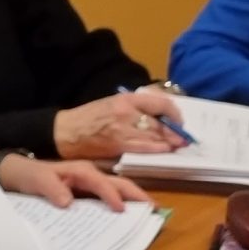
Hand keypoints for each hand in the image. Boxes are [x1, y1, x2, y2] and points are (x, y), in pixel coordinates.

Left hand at [0, 153, 146, 210]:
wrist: (15, 175)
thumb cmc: (27, 175)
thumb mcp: (37, 180)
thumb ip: (52, 188)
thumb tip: (69, 202)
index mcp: (81, 171)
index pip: (102, 183)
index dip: (113, 197)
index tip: (122, 211)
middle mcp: (88, 176)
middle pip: (118, 184)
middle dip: (136, 195)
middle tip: (154, 209)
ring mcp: (87, 186)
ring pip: (115, 191)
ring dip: (131, 201)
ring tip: (147, 214)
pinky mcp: (83, 194)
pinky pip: (103, 200)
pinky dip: (116, 206)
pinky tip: (122, 220)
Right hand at [52, 87, 184, 158]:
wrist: (64, 132)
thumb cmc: (88, 118)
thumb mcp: (112, 103)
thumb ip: (134, 107)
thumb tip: (158, 114)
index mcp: (125, 99)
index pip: (159, 103)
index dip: (174, 112)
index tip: (178, 119)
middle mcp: (125, 112)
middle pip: (159, 121)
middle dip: (174, 130)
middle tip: (184, 137)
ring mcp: (121, 129)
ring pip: (154, 135)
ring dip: (169, 141)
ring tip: (178, 144)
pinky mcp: (117, 145)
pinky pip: (143, 147)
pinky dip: (156, 149)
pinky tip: (164, 150)